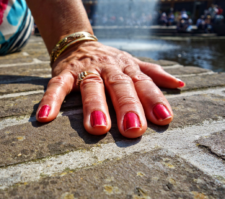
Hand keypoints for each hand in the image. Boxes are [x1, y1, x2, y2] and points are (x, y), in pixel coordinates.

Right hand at [36, 41, 184, 137]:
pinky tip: (45, 116)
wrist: (79, 43)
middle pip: (119, 86)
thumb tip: (179, 84)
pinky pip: (57, 86)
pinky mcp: (64, 73)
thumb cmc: (109, 61)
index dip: (154, 99)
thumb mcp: (132, 63)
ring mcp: (85, 70)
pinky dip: (51, 99)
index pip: (143, 84)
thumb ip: (153, 74)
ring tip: (98, 128)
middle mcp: (109, 69)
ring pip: (91, 86)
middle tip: (133, 130)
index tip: (164, 119)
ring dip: (94, 106)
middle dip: (127, 107)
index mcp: (127, 68)